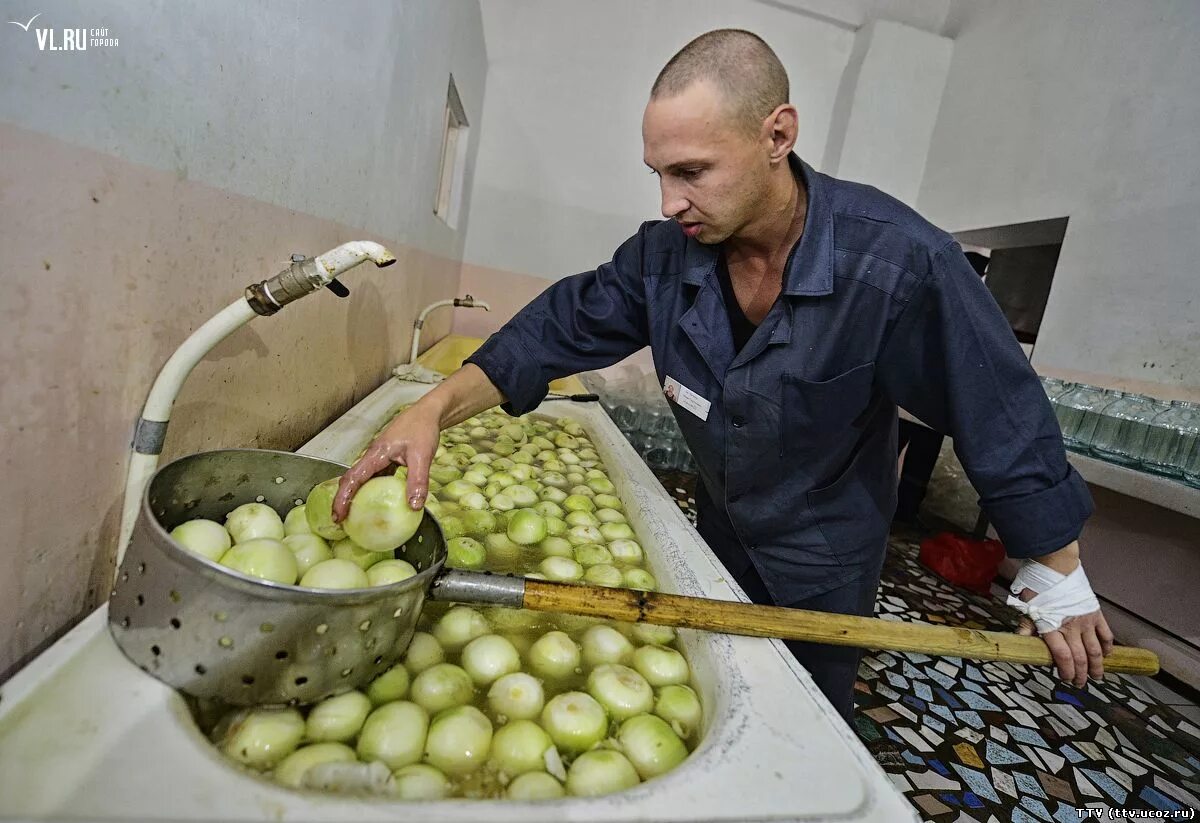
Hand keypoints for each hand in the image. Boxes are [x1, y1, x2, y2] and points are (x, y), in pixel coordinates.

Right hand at [332, 405, 440, 521]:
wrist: (429, 413)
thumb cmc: (423, 428)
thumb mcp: (422, 456)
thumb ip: (417, 481)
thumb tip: (414, 506)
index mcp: (376, 454)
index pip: (353, 479)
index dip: (343, 498)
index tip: (338, 515)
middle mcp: (374, 456)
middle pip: (353, 480)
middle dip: (344, 500)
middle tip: (341, 521)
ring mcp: (381, 458)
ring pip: (364, 479)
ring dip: (358, 496)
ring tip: (356, 515)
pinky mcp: (389, 459)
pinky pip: (377, 477)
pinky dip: (375, 490)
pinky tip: (380, 502)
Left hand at [1012, 544, 1113, 686]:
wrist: (1055, 567)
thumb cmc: (1037, 587)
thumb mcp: (1026, 607)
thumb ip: (1026, 627)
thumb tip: (1022, 642)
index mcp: (1052, 627)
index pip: (1062, 656)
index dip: (1066, 670)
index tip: (1066, 679)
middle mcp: (1070, 627)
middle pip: (1080, 657)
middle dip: (1081, 674)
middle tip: (1080, 683)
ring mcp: (1085, 621)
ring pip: (1095, 650)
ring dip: (1097, 666)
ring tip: (1096, 676)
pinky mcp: (1095, 614)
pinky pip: (1105, 634)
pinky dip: (1107, 646)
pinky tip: (1106, 655)